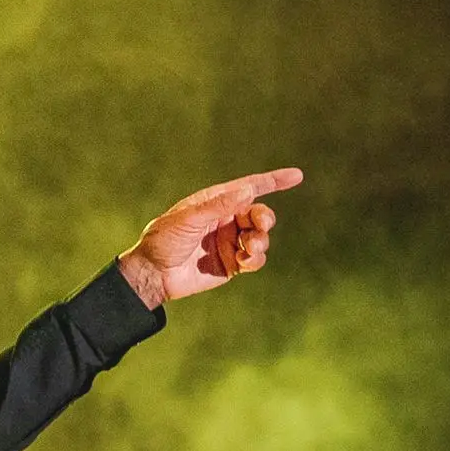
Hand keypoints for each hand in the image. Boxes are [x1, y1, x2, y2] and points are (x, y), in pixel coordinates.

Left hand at [117, 167, 302, 307]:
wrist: (153, 274)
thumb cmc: (163, 241)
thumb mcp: (188, 219)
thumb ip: (218, 206)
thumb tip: (248, 191)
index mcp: (214, 203)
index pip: (248, 188)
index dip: (273, 181)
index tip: (296, 176)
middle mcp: (225, 220)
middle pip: (259, 213)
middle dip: (265, 218)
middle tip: (260, 225)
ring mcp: (229, 242)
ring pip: (260, 237)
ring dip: (261, 240)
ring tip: (249, 248)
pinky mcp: (231, 264)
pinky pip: (255, 259)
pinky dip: (256, 259)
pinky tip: (246, 261)